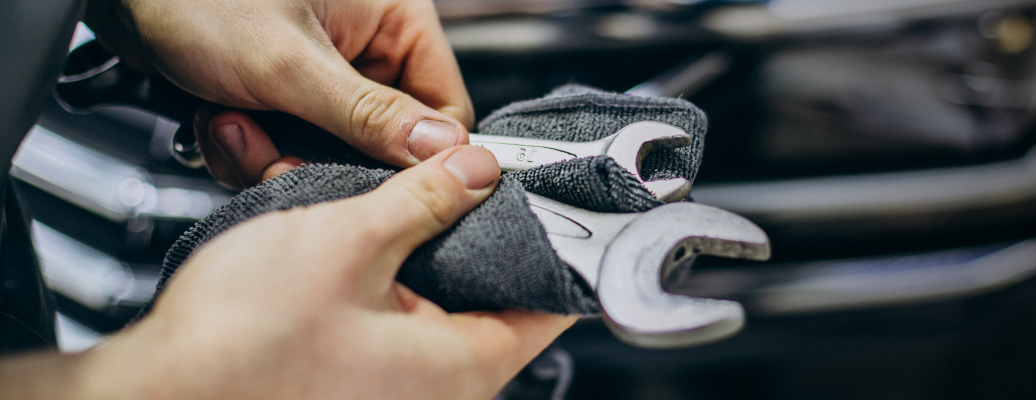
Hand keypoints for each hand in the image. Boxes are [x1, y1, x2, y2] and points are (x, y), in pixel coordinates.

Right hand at [9, 146, 572, 398]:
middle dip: (470, 242)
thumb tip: (475, 172)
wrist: (158, 394)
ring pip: (438, 311)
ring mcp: (400, 397)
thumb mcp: (348, 242)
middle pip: (492, 301)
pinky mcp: (359, 391)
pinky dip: (384, 290)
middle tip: (451, 195)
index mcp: (462, 366)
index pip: (548, 303)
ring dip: (417, 262)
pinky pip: (397, 331)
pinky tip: (351, 261)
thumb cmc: (241, 343)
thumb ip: (424, 202)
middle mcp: (441, 393)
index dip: (550, 243)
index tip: (540, 204)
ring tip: (385, 226)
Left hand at [85, 0, 472, 188]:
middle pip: (382, 141)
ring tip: (232, 125)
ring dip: (276, 153)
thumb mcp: (287, 61)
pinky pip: (293, 145)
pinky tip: (219, 122)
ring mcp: (325, 70)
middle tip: (274, 149)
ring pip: (332, 150)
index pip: (444, 110)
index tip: (376, 181)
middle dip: (320, 155)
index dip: (414, 156)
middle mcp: (367, 44)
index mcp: (393, 19)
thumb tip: (437, 151)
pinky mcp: (285, 91)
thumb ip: (367, 115)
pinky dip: (252, 147)